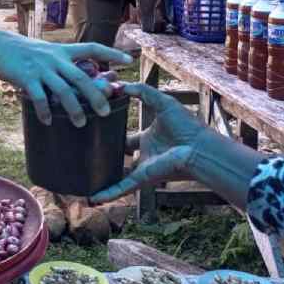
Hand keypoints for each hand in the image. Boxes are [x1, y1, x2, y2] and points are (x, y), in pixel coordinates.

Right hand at [0, 23, 131, 127]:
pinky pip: (40, 97)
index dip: (111, 53)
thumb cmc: (23, 52)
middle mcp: (56, 59)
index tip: (128, 60)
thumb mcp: (46, 53)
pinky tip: (49, 121)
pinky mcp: (27, 78)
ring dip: (74, 108)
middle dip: (96, 95)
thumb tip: (77, 83)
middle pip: (82, 77)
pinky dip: (45, 111)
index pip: (92, 48)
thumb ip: (61, 65)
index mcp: (63, 51)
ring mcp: (42, 69)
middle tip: (106, 111)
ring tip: (81, 123)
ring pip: (64, 90)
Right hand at [89, 83, 262, 207]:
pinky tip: (93, 198)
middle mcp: (145, 153)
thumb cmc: (186, 126)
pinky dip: (108, 194)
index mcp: (150, 137)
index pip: (128, 137)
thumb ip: (143, 92)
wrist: (199, 148)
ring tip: (85, 180)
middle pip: (122, 156)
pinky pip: (122, 188)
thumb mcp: (162, 102)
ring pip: (118, 176)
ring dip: (104, 180)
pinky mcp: (143, 178)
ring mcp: (143, 167)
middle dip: (106, 157)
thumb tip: (122, 85)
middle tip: (87, 154)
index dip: (115, 133)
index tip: (99, 129)